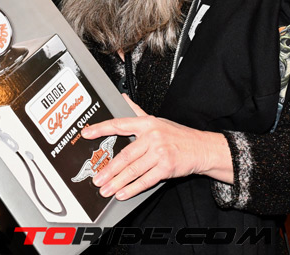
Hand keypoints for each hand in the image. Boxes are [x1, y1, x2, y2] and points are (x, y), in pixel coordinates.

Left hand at [80, 94, 232, 200]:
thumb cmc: (178, 136)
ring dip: (117, 182)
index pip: (119, 124)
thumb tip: (123, 98)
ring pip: (133, 170)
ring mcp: (160, 152)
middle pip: (125, 155)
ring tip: (106, 189)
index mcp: (147, 123)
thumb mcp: (158, 120)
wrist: (202, 148)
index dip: (101, 129)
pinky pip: (146, 180)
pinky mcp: (167, 167)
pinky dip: (132, 188)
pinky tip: (123, 193)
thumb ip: (137, 111)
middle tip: (97, 178)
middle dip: (108, 169)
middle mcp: (153, 136)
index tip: (87, 134)